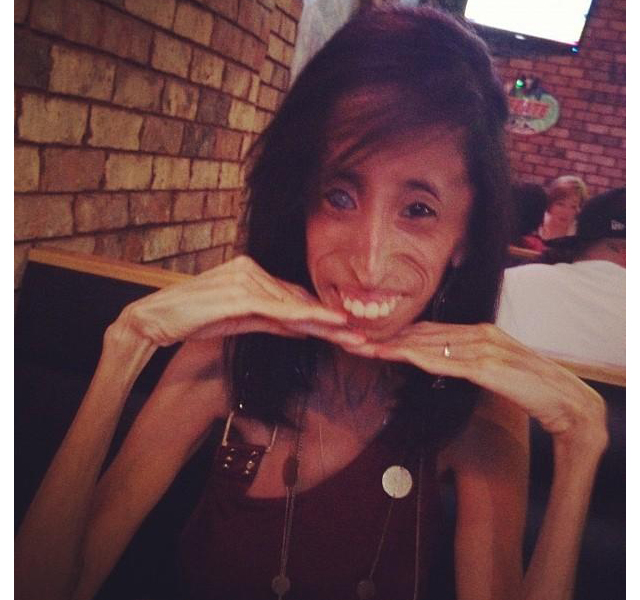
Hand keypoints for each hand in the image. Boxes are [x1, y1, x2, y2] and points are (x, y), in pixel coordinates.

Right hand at [114, 255, 364, 347]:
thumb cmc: (193, 319)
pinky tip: (320, 324)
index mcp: (251, 272)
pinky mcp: (236, 294)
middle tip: (358, 336)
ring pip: (291, 305)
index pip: (292, 296)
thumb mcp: (239, 321)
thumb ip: (270, 320)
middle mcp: (251, 269)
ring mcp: (244, 279)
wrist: (154, 318)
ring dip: (322, 322)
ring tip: (349, 335)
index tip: (343, 329)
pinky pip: (274, 308)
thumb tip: (301, 327)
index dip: (319, 314)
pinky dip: (299, 317)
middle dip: (328, 320)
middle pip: (297, 299)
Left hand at [346, 321, 606, 450]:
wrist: (563, 399)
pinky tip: (396, 355)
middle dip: (389, 336)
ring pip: (427, 343)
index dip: (401, 333)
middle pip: (423, 332)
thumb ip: (470, 363)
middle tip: (358, 336)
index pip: (431, 330)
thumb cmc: (530, 387)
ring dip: (393, 345)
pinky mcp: (485, 365)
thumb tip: (445, 366)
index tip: (375, 336)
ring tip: (365, 345)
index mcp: (480, 332)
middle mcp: (478, 333)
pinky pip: (444, 360)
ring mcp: (482, 347)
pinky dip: (416, 356)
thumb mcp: (494, 370)